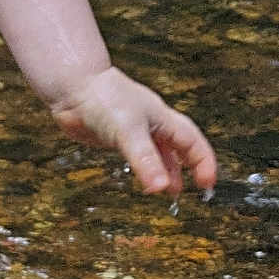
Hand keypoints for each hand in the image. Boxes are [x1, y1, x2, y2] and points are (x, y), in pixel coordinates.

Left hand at [50, 66, 216, 195]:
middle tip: (192, 190)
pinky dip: (142, 168)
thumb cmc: (104, 98)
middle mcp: (153, 125)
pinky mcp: (114, 136)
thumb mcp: (130, 132)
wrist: (71, 88)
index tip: (207, 185)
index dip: (204, 164)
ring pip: (157, 153)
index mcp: (165, 120)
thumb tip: (161, 187)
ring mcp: (133, 130)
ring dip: (164, 172)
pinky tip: (140, 176)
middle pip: (180, 149)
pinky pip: (135, 155)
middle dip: (188, 169)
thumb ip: (145, 161)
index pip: (195, 144)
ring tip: (168, 191)